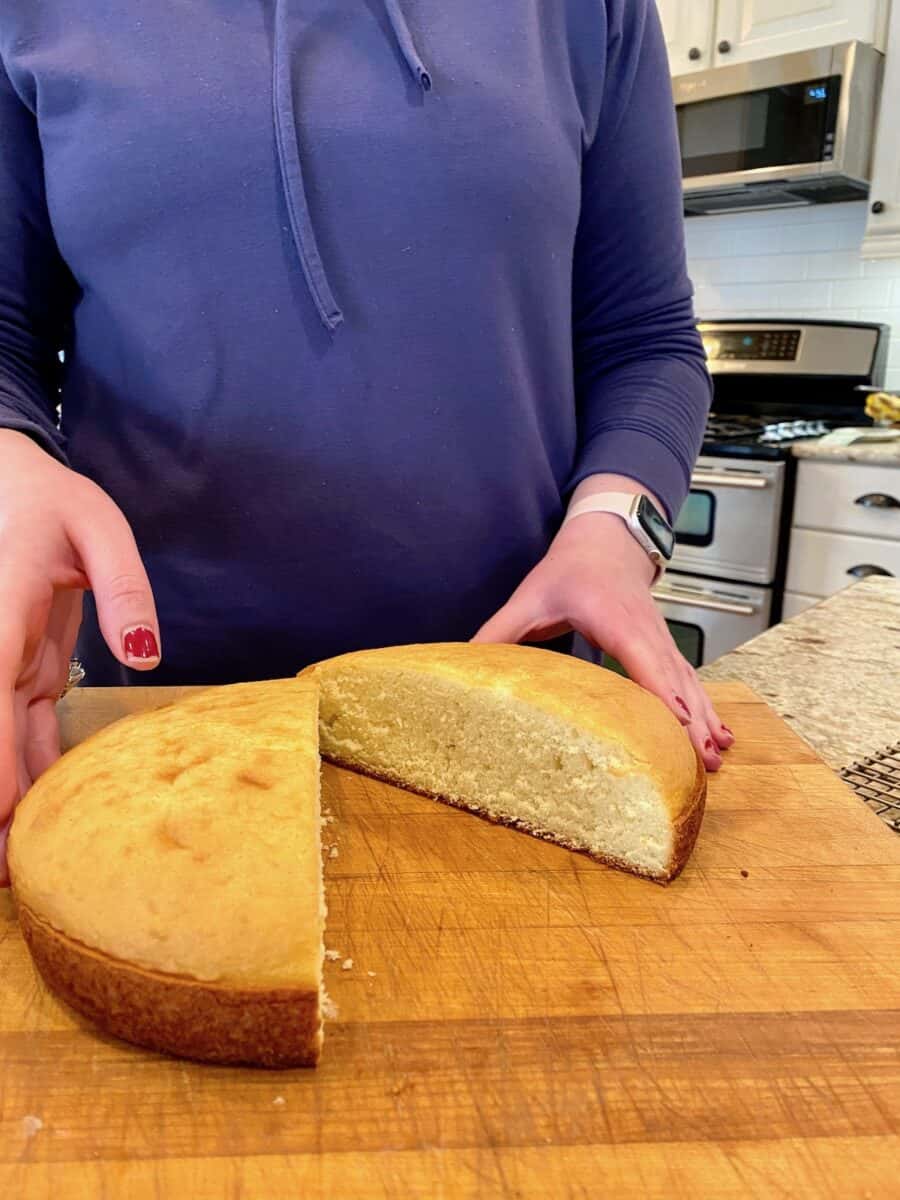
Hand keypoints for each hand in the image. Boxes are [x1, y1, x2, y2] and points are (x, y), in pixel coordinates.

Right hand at [0, 430, 160, 882]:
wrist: (9, 480)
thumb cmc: (49, 499)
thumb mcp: (97, 524)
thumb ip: (122, 585)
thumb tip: (147, 654)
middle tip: (7, 874)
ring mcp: (1, 664)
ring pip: (1, 740)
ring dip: (9, 799)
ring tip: (19, 864)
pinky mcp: (18, 668)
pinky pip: (21, 727)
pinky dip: (29, 769)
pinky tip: (41, 814)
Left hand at [473, 509, 732, 770]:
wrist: (605, 539)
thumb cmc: (568, 568)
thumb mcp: (529, 597)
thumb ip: (498, 632)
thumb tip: (463, 663)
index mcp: (614, 618)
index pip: (642, 658)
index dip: (661, 693)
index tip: (677, 725)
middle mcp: (646, 630)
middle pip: (673, 680)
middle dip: (691, 721)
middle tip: (703, 763)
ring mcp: (661, 638)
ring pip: (688, 682)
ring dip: (704, 720)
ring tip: (717, 757)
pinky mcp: (665, 646)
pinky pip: (689, 680)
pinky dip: (706, 707)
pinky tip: (719, 734)